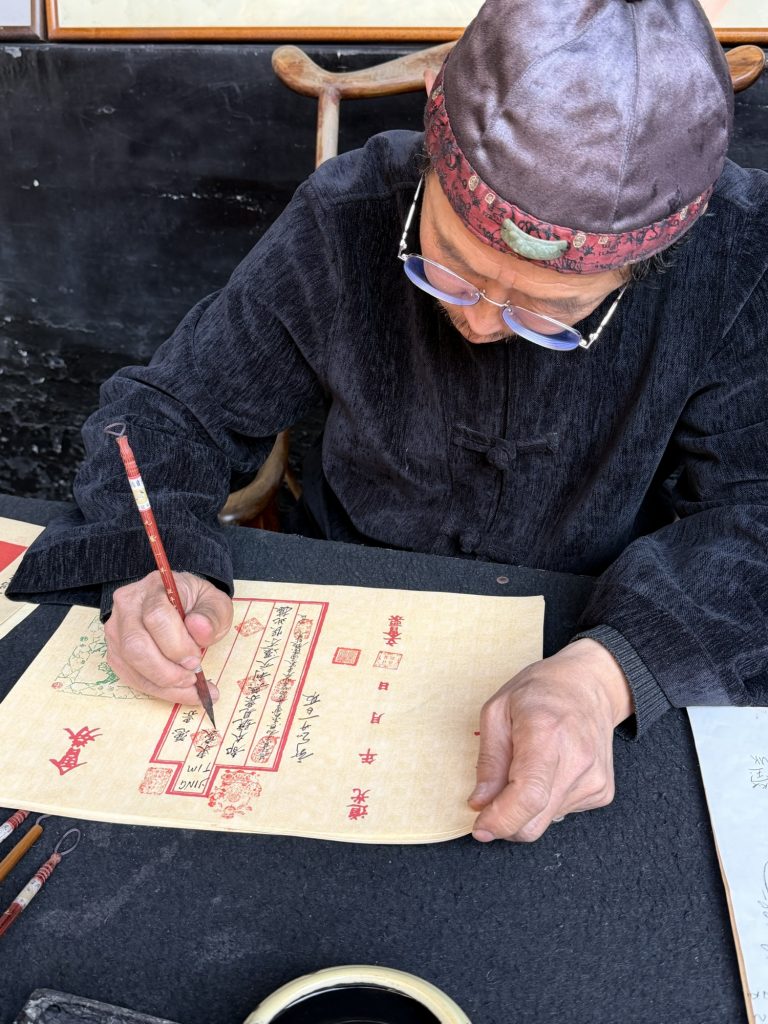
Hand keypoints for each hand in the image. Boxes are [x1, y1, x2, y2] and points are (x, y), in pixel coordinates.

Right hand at [104, 571, 232, 702]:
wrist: (181, 605)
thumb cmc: (198, 604)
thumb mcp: (215, 603)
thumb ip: (212, 615)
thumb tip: (199, 629)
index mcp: (154, 587)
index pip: (156, 617)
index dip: (177, 645)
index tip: (195, 659)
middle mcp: (127, 606)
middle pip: (136, 645)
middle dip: (167, 670)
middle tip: (192, 677)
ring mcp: (116, 629)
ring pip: (130, 664)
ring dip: (163, 685)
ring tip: (191, 688)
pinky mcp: (115, 652)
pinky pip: (130, 677)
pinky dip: (157, 690)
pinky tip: (179, 691)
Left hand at [469, 639, 632, 842]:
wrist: (590, 685)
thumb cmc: (541, 692)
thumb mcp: (498, 710)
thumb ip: (489, 760)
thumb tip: (480, 802)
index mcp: (546, 733)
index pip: (527, 796)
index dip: (500, 820)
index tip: (481, 827)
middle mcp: (577, 760)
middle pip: (535, 822)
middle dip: (505, 822)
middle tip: (492, 799)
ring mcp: (594, 779)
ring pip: (546, 821)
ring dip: (526, 807)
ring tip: (527, 767)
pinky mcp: (603, 792)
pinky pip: (561, 813)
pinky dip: (545, 802)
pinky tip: (548, 771)